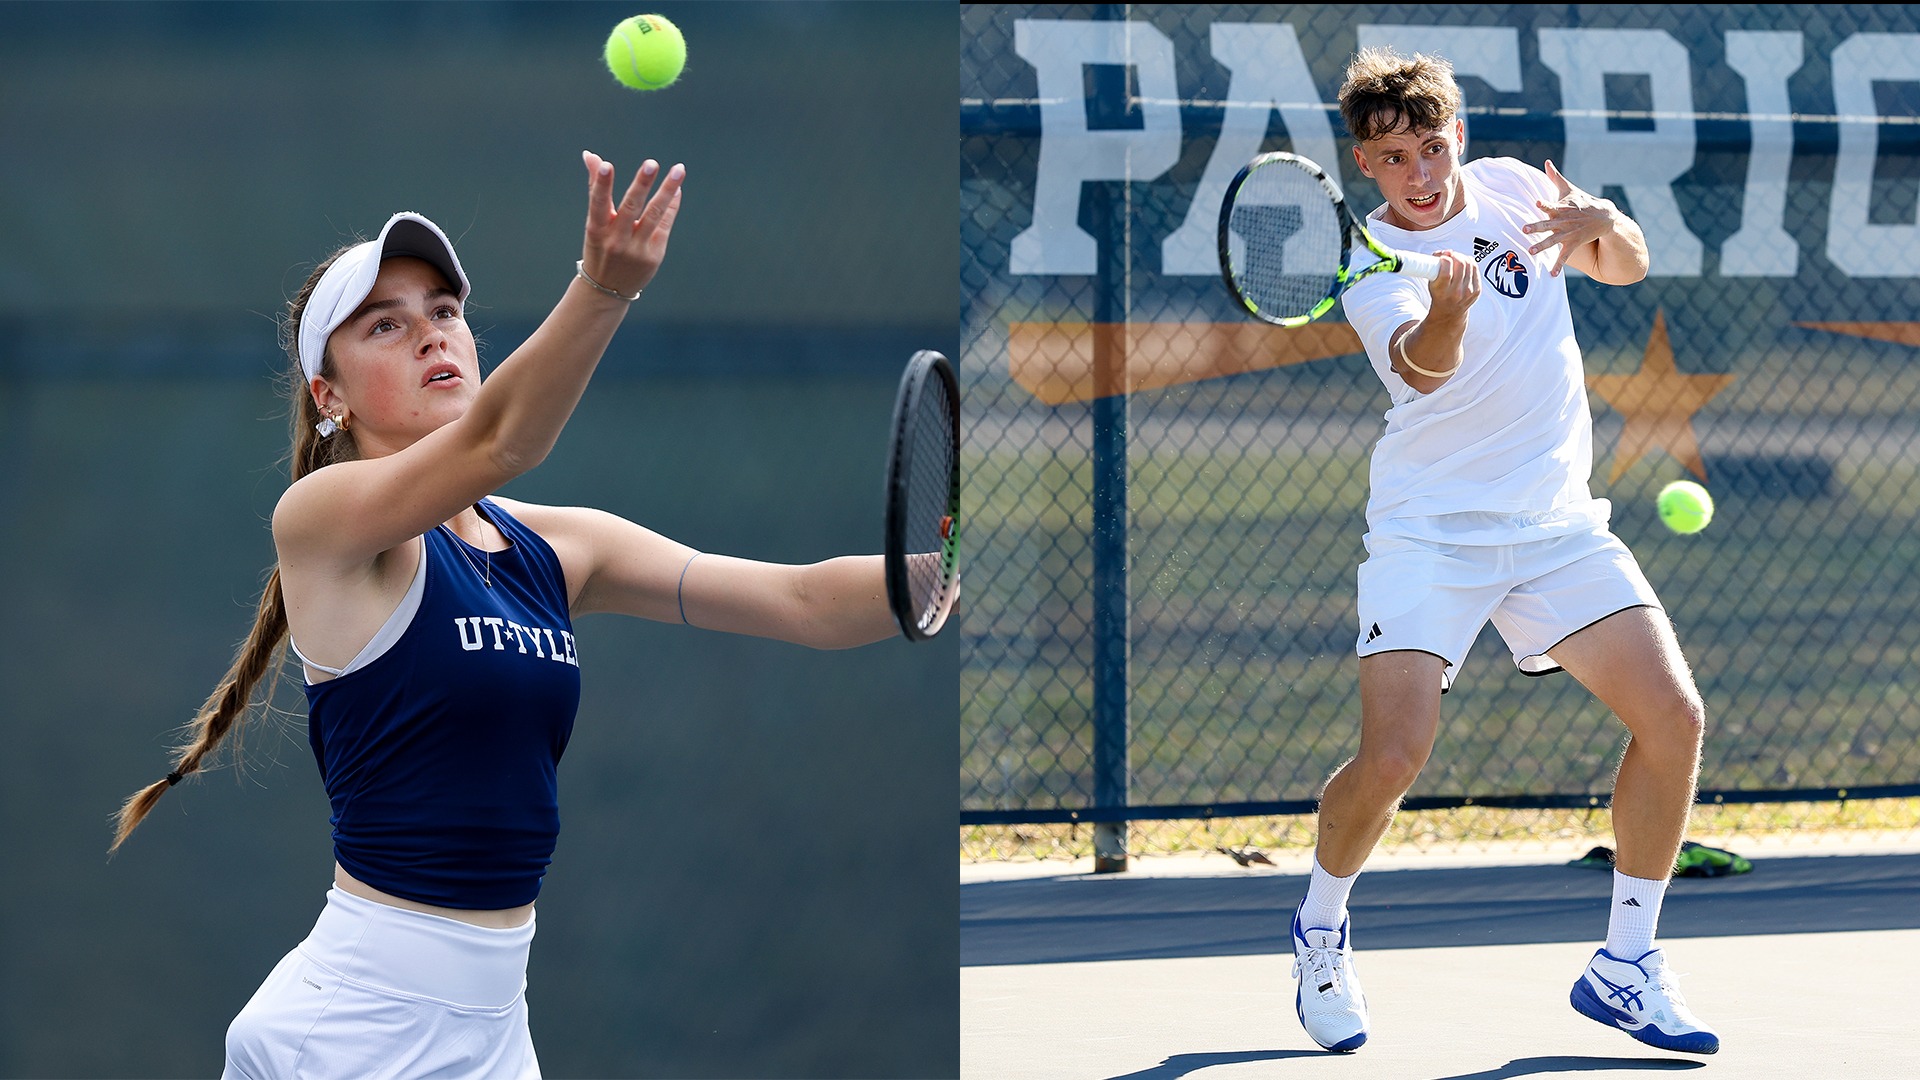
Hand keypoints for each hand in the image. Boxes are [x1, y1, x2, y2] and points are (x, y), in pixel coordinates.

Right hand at [579, 150, 684, 297]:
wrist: (607, 289)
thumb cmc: (600, 246)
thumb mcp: (594, 222)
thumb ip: (596, 188)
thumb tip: (590, 154)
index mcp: (597, 229)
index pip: (598, 203)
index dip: (601, 184)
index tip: (606, 164)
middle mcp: (616, 239)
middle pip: (631, 208)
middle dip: (641, 184)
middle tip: (651, 163)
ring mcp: (637, 249)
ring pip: (654, 215)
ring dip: (667, 191)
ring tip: (679, 169)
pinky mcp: (654, 255)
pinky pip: (665, 224)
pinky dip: (672, 205)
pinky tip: (677, 189)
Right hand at [1428, 248, 1479, 315]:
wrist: (1449, 312)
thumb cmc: (1438, 294)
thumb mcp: (1431, 283)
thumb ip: (1434, 267)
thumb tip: (1444, 253)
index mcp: (1442, 292)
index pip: (1446, 272)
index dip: (1445, 259)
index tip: (1442, 257)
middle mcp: (1456, 293)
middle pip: (1461, 264)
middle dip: (1454, 255)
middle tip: (1449, 254)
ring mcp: (1468, 292)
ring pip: (1469, 264)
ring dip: (1461, 257)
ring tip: (1455, 258)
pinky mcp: (1477, 290)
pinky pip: (1475, 268)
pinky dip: (1469, 262)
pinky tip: (1463, 264)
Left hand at [1521, 159, 1619, 276]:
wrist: (1604, 216)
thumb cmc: (1581, 202)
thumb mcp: (1569, 189)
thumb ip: (1555, 177)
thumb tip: (1547, 162)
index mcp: (1560, 208)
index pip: (1551, 205)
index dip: (1544, 204)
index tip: (1538, 203)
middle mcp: (1562, 221)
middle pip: (1547, 224)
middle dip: (1536, 227)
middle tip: (1524, 229)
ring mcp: (1568, 234)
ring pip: (1552, 241)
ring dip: (1542, 246)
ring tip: (1530, 252)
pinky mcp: (1573, 244)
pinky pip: (1563, 257)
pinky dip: (1557, 265)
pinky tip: (1551, 274)